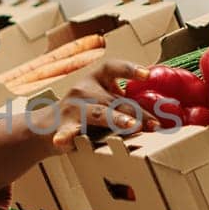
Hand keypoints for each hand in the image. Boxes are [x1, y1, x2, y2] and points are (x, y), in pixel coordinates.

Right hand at [0, 60, 149, 191]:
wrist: (47, 126)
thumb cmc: (84, 112)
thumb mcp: (103, 99)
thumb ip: (125, 102)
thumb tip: (162, 110)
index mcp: (96, 79)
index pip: (113, 67)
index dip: (130, 69)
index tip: (147, 75)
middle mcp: (84, 89)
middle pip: (115, 100)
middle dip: (138, 113)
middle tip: (156, 124)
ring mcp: (73, 108)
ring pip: (99, 114)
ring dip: (116, 119)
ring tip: (130, 126)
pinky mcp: (63, 127)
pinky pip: (66, 132)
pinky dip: (64, 137)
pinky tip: (62, 141)